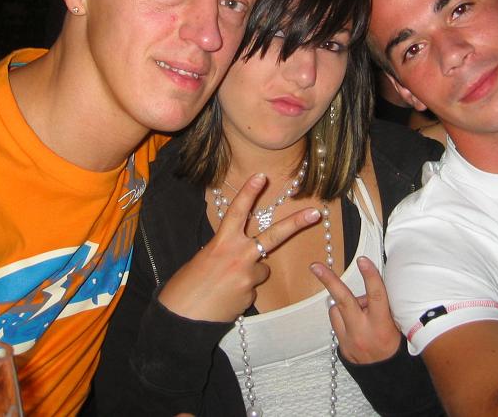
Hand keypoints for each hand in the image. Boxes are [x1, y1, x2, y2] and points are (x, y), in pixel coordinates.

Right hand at [158, 173, 320, 322]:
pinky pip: (253, 289)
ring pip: (261, 269)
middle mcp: (238, 256)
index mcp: (221, 243)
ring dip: (249, 274)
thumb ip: (222, 250)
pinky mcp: (251, 296)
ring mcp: (247, 277)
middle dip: (296, 223)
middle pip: (274, 236)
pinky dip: (242, 292)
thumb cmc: (184, 288)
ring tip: (226, 285)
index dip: (249, 192)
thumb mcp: (201, 259)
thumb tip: (236, 250)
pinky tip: (226, 299)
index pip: (238, 212)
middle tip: (316, 212)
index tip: (261, 176)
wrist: (181, 320)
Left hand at [311, 256, 401, 363]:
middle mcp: (363, 332)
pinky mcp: (341, 346)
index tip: (363, 261)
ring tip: (360, 312)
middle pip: (343, 300)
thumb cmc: (394, 345)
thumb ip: (381, 306)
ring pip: (336, 309)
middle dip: (328, 280)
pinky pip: (336, 323)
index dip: (370, 276)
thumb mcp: (395, 324)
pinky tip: (354, 324)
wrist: (386, 376)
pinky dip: (343, 317)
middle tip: (315, 266)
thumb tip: (368, 285)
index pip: (376, 296)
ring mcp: (349, 340)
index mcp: (382, 325)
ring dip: (344, 304)